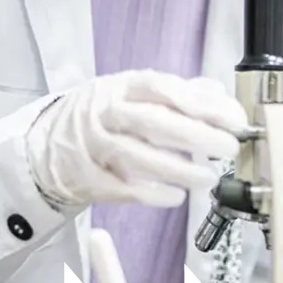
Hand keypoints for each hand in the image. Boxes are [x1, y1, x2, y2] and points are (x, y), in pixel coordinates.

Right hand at [25, 70, 246, 207]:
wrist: (49, 144)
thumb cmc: (106, 115)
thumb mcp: (137, 93)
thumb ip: (182, 93)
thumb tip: (221, 97)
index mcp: (124, 86)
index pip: (164, 89)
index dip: (201, 104)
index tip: (234, 119)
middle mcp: (106, 112)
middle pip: (153, 122)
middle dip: (196, 136)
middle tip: (229, 148)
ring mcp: (93, 145)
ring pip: (137, 157)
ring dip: (178, 169)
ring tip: (208, 178)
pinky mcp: (86, 177)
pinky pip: (121, 187)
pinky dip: (151, 193)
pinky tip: (176, 197)